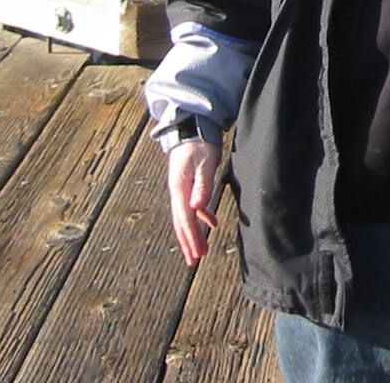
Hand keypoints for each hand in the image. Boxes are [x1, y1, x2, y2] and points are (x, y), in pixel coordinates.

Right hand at [167, 139, 222, 264]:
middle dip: (188, 242)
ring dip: (193, 233)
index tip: (196, 253)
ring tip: (200, 250)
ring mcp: (182, 188)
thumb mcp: (205, 162)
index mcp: (179, 187)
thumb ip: (202, 185)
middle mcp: (178, 190)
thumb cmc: (200, 143)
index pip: (185, 217)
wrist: (192, 127)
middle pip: (182, 222)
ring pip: (186, 216)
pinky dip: (201, 216)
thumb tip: (197, 209)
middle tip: (194, 261)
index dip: (191, 237)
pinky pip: (193, 206)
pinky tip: (211, 224)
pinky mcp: (188, 184)